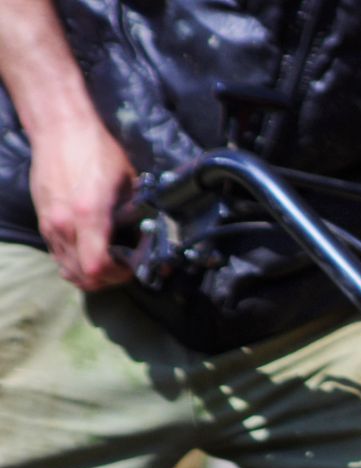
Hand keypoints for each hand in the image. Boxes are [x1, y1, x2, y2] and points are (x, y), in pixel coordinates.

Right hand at [30, 118, 133, 290]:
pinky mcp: (43, 221)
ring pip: (68, 270)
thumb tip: (153, 236)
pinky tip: (92, 252)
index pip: (97, 268)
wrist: (58, 129)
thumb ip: (137, 214)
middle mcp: (63, 225)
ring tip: (111, 263)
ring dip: (91, 275)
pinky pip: (58, 256)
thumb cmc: (96, 150)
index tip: (134, 267)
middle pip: (82, 276)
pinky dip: (76, 263)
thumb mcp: (128, 182)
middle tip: (126, 268)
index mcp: (87, 215)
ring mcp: (49, 224)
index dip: (119, 275)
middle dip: (108, 280)